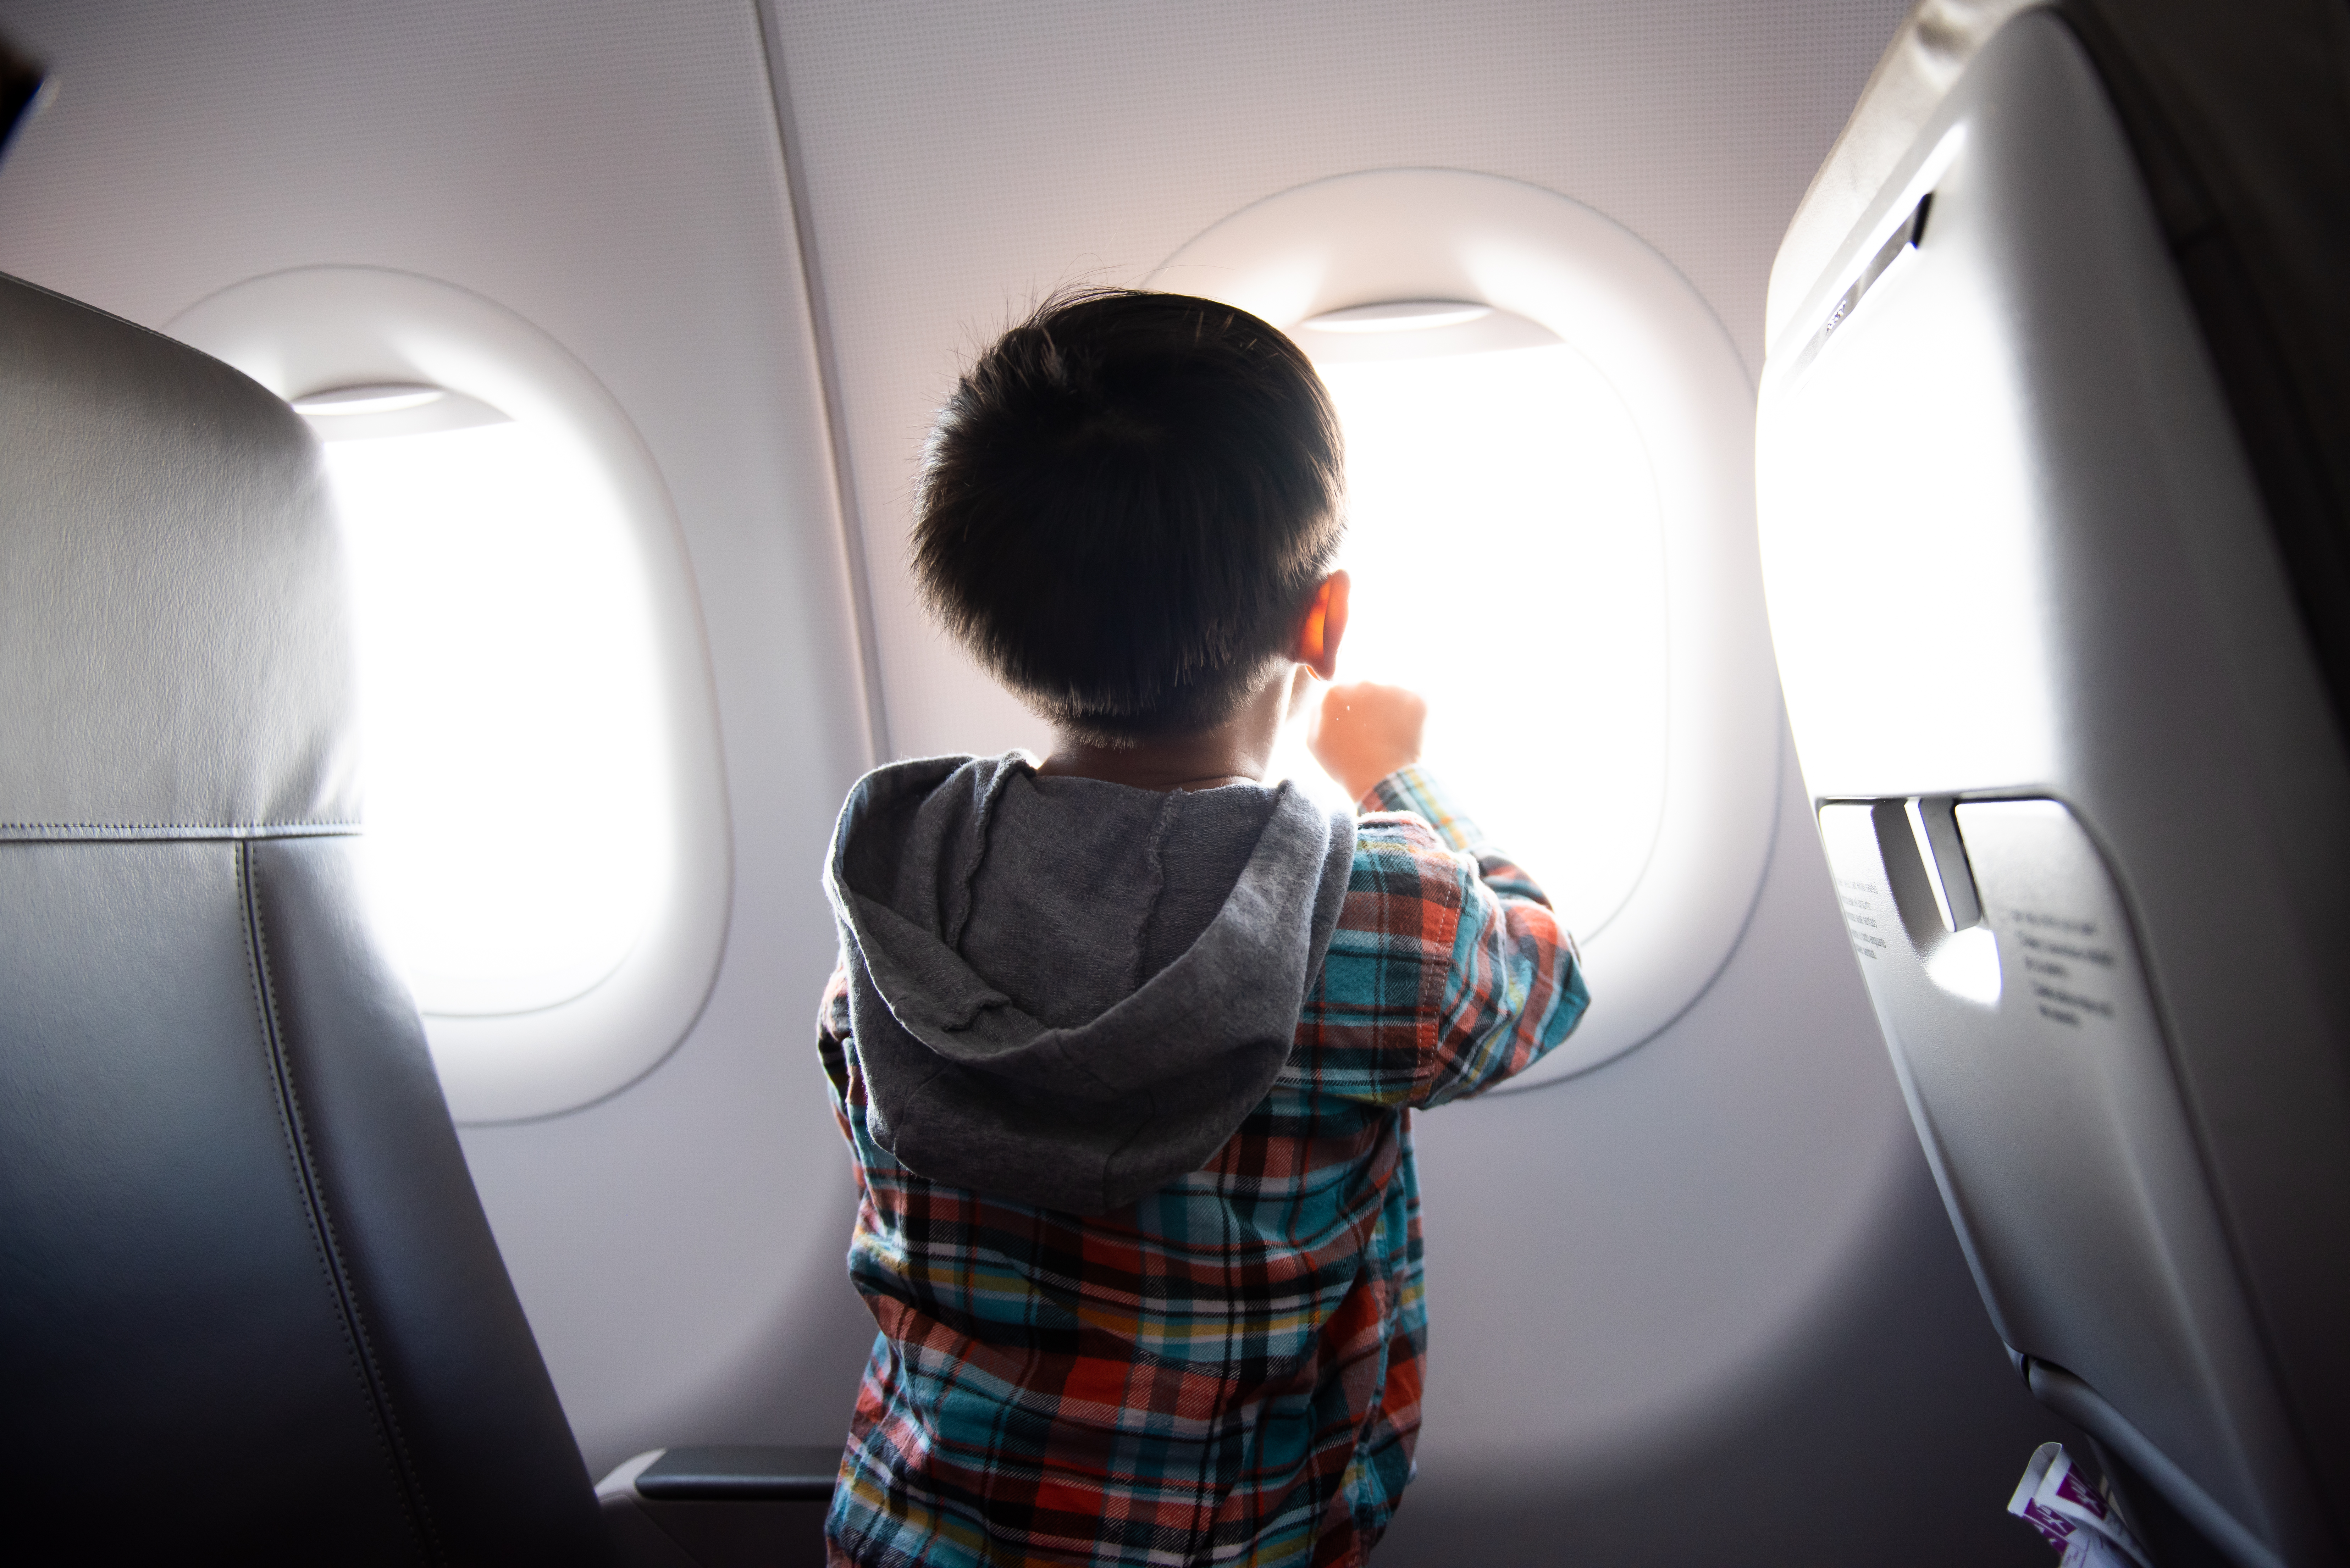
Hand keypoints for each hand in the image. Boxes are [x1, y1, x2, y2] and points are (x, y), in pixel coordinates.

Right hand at [1308, 681, 1426, 804]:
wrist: (1380, 780)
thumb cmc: (1345, 765)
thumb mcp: (1315, 742)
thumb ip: (1317, 714)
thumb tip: (1325, 701)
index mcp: (1337, 693)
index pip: (1345, 693)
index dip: (1351, 711)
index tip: (1355, 729)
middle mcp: (1363, 684)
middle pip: (1368, 690)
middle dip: (1371, 707)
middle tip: (1375, 734)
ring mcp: (1391, 689)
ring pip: (1392, 693)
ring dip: (1392, 709)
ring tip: (1392, 736)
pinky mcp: (1416, 698)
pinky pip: (1415, 699)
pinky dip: (1412, 713)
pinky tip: (1406, 732)